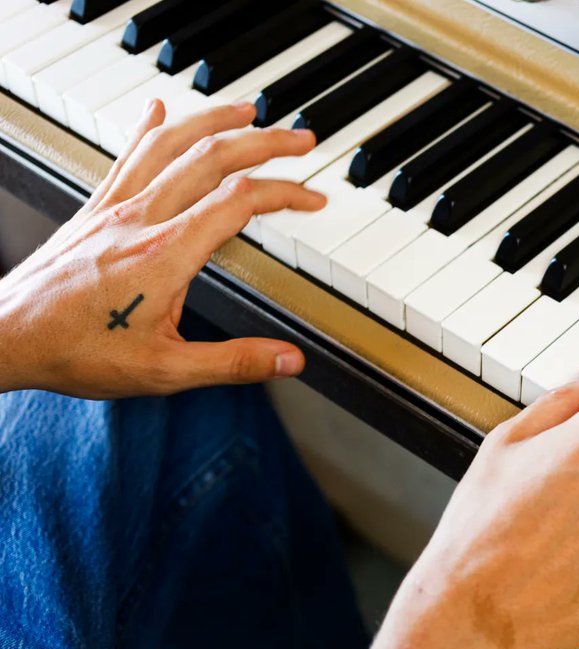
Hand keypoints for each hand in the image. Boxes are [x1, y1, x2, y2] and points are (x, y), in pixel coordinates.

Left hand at [0, 100, 325, 397]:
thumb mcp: (166, 371)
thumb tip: (288, 359)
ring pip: (170, 145)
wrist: (6, 336)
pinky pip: (127, 157)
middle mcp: (141, 219)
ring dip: (214, 121)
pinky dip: (150, 129)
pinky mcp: (93, 211)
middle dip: (265, 142)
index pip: (239, 202)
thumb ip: (234, 363)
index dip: (285, 194)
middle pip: (211, 158)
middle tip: (300, 139)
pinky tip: (158, 111)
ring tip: (247, 112)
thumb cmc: (76, 352)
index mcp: (166, 254)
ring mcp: (114, 209)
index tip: (313, 200)